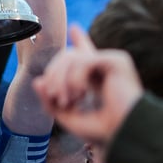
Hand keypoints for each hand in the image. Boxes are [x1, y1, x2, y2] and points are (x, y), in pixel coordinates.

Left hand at [33, 25, 142, 144]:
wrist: (125, 134)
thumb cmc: (103, 131)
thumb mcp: (69, 117)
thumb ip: (51, 102)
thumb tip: (37, 82)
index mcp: (99, 79)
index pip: (87, 55)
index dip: (80, 39)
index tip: (74, 27)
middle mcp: (106, 68)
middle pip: (68, 56)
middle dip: (54, 75)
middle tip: (56, 99)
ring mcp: (112, 61)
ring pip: (71, 56)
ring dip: (62, 80)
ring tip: (67, 101)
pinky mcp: (116, 60)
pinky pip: (83, 60)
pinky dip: (75, 78)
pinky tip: (81, 93)